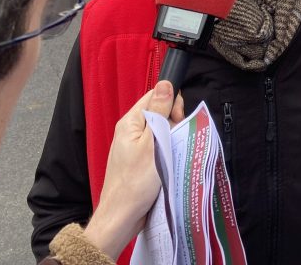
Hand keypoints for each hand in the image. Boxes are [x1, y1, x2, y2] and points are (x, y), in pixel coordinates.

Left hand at [83, 81, 184, 258]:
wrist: (122, 217)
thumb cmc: (135, 182)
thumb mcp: (152, 143)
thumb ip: (158, 112)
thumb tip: (165, 83)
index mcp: (130, 122)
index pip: (155, 96)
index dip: (171, 103)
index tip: (178, 119)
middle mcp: (131, 131)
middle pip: (160, 113)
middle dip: (173, 123)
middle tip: (173, 141)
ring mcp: (135, 147)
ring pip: (162, 131)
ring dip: (172, 139)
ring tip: (171, 155)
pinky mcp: (141, 161)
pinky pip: (159, 147)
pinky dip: (167, 151)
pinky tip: (169, 163)